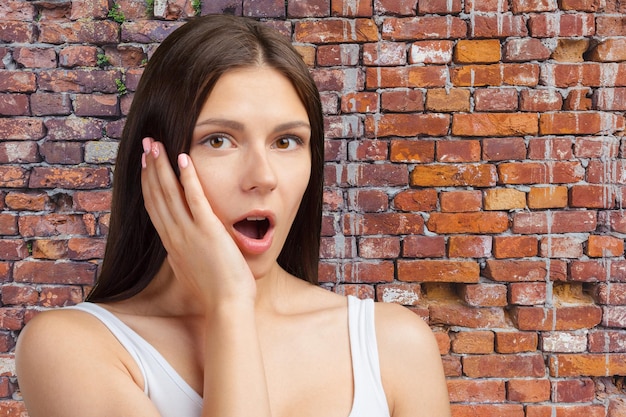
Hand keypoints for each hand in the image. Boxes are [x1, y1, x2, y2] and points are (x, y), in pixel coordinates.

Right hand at [140, 137, 256, 306]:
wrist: (226, 307)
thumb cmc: (215, 293)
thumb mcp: (192, 271)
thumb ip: (185, 256)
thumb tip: (180, 251)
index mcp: (171, 245)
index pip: (155, 208)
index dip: (149, 184)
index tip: (146, 165)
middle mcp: (174, 237)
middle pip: (156, 196)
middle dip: (150, 168)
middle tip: (146, 145)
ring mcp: (189, 233)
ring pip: (169, 193)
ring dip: (161, 166)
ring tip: (156, 144)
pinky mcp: (208, 231)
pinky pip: (194, 198)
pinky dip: (187, 177)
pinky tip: (183, 158)